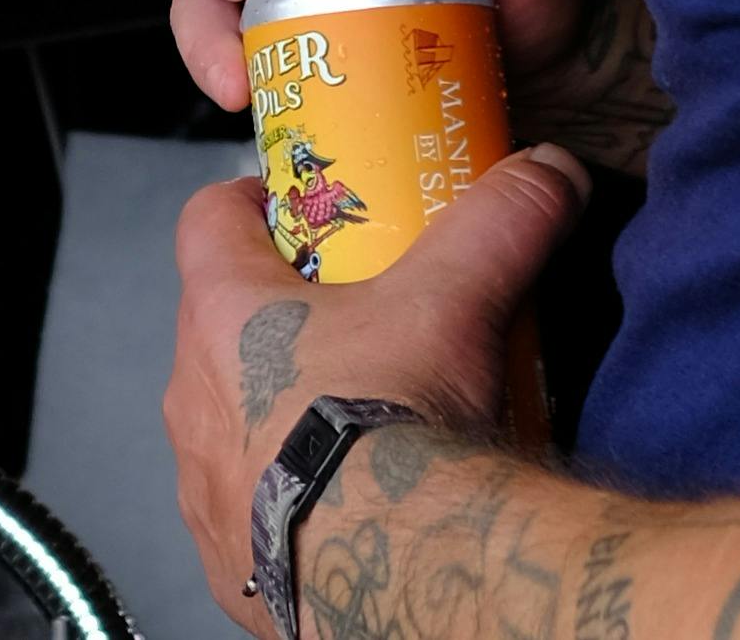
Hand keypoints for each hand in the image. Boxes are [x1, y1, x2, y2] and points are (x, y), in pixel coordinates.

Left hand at [164, 146, 589, 620]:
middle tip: (358, 323)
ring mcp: (198, 478)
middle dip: (281, 318)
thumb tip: (549, 169)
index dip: (250, 204)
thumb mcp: (455, 305)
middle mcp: (190, 390)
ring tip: (358, 424)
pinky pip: (241, 509)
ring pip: (229, 419)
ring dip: (278, 411)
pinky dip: (284, 497)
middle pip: (221, 324)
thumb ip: (499, 225)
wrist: (390, 569)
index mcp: (220, 310)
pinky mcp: (221, 553)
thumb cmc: (391, 425)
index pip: (206, 219)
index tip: (297, 209)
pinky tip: (345, 506)